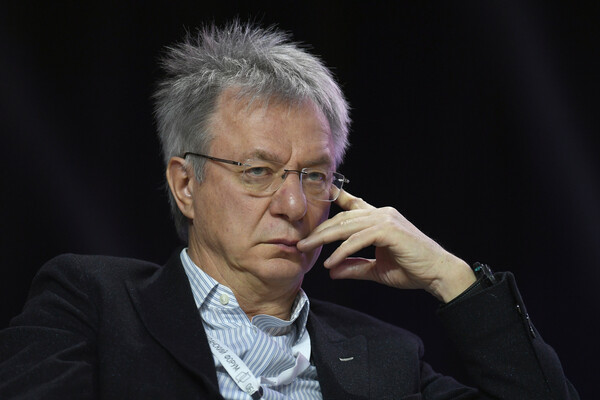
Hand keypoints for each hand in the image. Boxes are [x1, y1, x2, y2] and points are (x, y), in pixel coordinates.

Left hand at [297, 190, 475, 301]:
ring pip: (347, 226)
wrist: (438, 274)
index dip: (335, 198)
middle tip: (300, 241)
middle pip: (342, 217)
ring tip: (306, 248)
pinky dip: (342, 251)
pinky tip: (330, 263)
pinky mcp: (389, 230)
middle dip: (319, 229)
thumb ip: (354, 267)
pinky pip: (357, 240)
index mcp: (379, 218)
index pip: (352, 204)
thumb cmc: (411, 269)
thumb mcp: (376, 269)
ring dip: (324, 238)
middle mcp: (381, 213)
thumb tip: (331, 271)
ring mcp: (385, 219)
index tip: (316, 197)